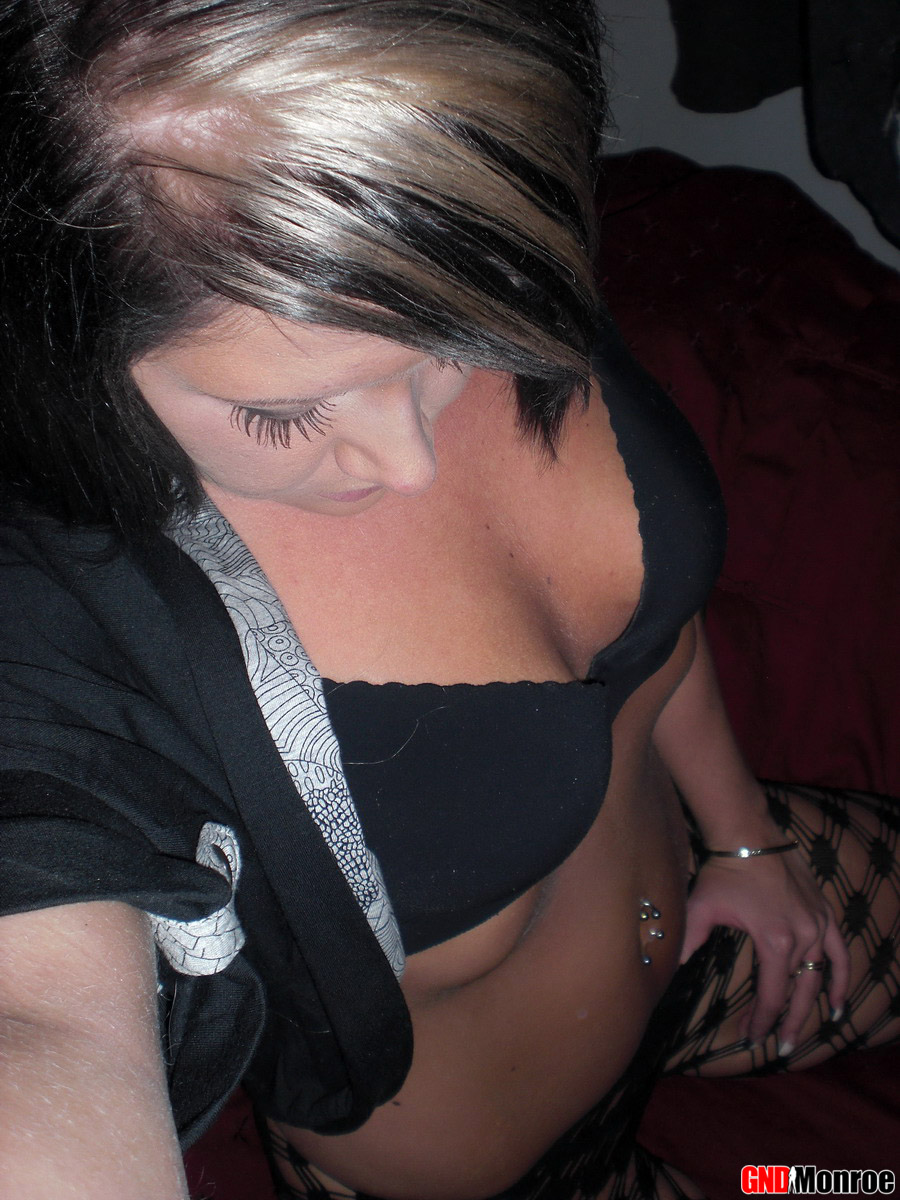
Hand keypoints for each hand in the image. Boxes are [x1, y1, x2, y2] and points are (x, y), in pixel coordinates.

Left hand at [680, 843, 849, 1050]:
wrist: (748, 834)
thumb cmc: (724, 870)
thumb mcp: (702, 907)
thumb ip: (689, 940)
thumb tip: (672, 965)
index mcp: (775, 942)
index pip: (770, 995)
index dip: (761, 1020)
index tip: (749, 1038)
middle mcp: (803, 938)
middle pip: (797, 993)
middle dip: (787, 1023)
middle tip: (778, 1048)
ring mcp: (817, 925)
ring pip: (821, 977)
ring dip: (815, 1006)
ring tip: (813, 1030)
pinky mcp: (824, 912)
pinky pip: (839, 952)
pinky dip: (842, 976)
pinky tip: (837, 999)